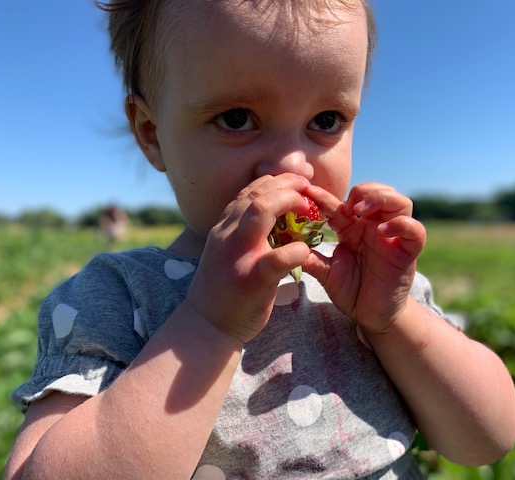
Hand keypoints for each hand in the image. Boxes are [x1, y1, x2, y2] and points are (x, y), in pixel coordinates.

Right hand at [185, 174, 312, 343]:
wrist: (205, 325)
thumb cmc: (222, 289)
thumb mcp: (226, 251)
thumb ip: (242, 232)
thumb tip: (272, 215)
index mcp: (224, 228)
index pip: (249, 190)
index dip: (276, 181)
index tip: (295, 185)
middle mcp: (228, 235)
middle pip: (256, 193)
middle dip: (287, 184)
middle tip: (308, 189)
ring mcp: (239, 255)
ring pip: (260, 211)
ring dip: (289, 202)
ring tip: (309, 210)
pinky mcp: (252, 279)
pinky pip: (278, 257)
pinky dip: (296, 250)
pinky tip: (306, 250)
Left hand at [303, 183, 426, 332]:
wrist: (372, 316)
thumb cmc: (351, 291)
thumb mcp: (327, 273)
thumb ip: (312, 259)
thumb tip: (290, 249)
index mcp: (353, 228)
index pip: (341, 204)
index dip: (325, 196)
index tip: (308, 192)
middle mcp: (375, 228)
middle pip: (378, 192)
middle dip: (363, 190)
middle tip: (347, 204)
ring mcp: (394, 238)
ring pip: (400, 203)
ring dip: (382, 199)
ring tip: (361, 210)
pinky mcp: (408, 252)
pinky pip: (415, 231)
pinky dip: (402, 225)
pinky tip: (382, 231)